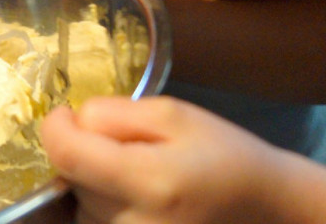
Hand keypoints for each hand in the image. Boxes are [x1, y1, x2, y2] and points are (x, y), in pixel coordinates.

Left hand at [42, 96, 292, 223]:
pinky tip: (139, 202)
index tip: (66, 115)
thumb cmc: (224, 155)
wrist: (270, 211)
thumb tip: (71, 121)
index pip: (66, 156)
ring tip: (139, 178)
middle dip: (85, 155)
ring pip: (81, 207)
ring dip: (95, 186)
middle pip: (73, 181)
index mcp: (151, 182)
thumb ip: (114, 114)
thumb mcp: (173, 114)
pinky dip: (108, 209)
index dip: (55, 128)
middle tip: (126, 149)